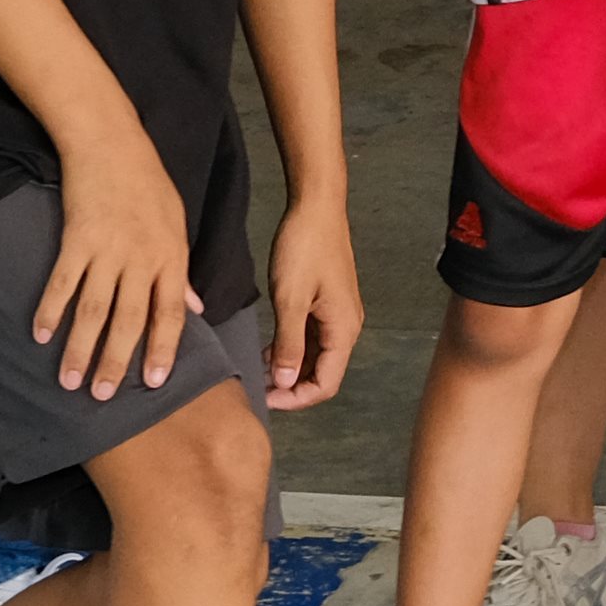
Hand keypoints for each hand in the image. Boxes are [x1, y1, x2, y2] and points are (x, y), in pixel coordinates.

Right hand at [35, 119, 200, 396]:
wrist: (111, 142)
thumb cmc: (148, 184)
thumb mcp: (177, 224)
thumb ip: (182, 271)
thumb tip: (196, 309)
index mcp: (171, 256)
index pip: (170, 313)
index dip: (162, 350)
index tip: (153, 383)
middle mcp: (141, 258)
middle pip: (129, 320)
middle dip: (115, 362)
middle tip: (101, 397)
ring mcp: (107, 250)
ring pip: (93, 310)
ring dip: (80, 348)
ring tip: (69, 381)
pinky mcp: (76, 239)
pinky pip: (62, 283)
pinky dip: (50, 311)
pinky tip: (41, 335)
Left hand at [259, 192, 361, 412]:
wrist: (316, 206)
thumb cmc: (305, 246)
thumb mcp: (290, 299)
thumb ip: (289, 344)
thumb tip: (286, 382)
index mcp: (343, 328)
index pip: (326, 384)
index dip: (296, 399)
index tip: (266, 397)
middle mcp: (346, 326)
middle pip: (323, 374)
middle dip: (292, 386)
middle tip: (258, 387)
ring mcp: (338, 314)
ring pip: (317, 357)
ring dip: (291, 368)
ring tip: (260, 369)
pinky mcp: (328, 303)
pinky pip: (313, 338)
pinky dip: (293, 348)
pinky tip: (269, 348)